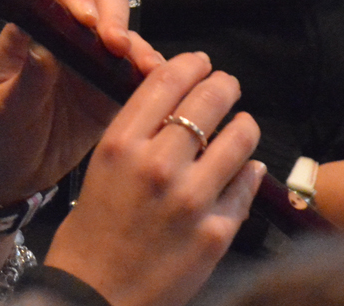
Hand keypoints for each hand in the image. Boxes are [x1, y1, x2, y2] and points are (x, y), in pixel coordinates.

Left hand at [0, 0, 162, 206]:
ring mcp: (90, 64)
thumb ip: (25, 83)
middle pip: (101, 4)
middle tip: (117, 47)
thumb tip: (44, 49)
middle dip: (114, 19)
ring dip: (138, 47)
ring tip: (147, 69)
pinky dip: (152, 77)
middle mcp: (64, 39)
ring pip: (125, 38)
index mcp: (30, 31)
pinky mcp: (110, 94)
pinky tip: (162, 86)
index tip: (85, 22)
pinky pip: (137, 76)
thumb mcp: (1, 112)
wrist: (4, 177)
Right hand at [45, 52, 263, 305]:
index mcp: (120, 145)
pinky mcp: (216, 233)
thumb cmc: (92, 234)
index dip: (190, 64)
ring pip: (238, 140)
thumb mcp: (100, 170)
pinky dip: (251, 172)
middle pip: (206, 103)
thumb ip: (136, 137)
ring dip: (244, 125)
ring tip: (244, 124)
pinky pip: (247, 187)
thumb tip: (177, 110)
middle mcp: (156, 165)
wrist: (96, 296)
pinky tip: (249, 168)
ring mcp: (191, 200)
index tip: (200, 62)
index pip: (165, 83)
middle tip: (228, 84)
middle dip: (223, 86)